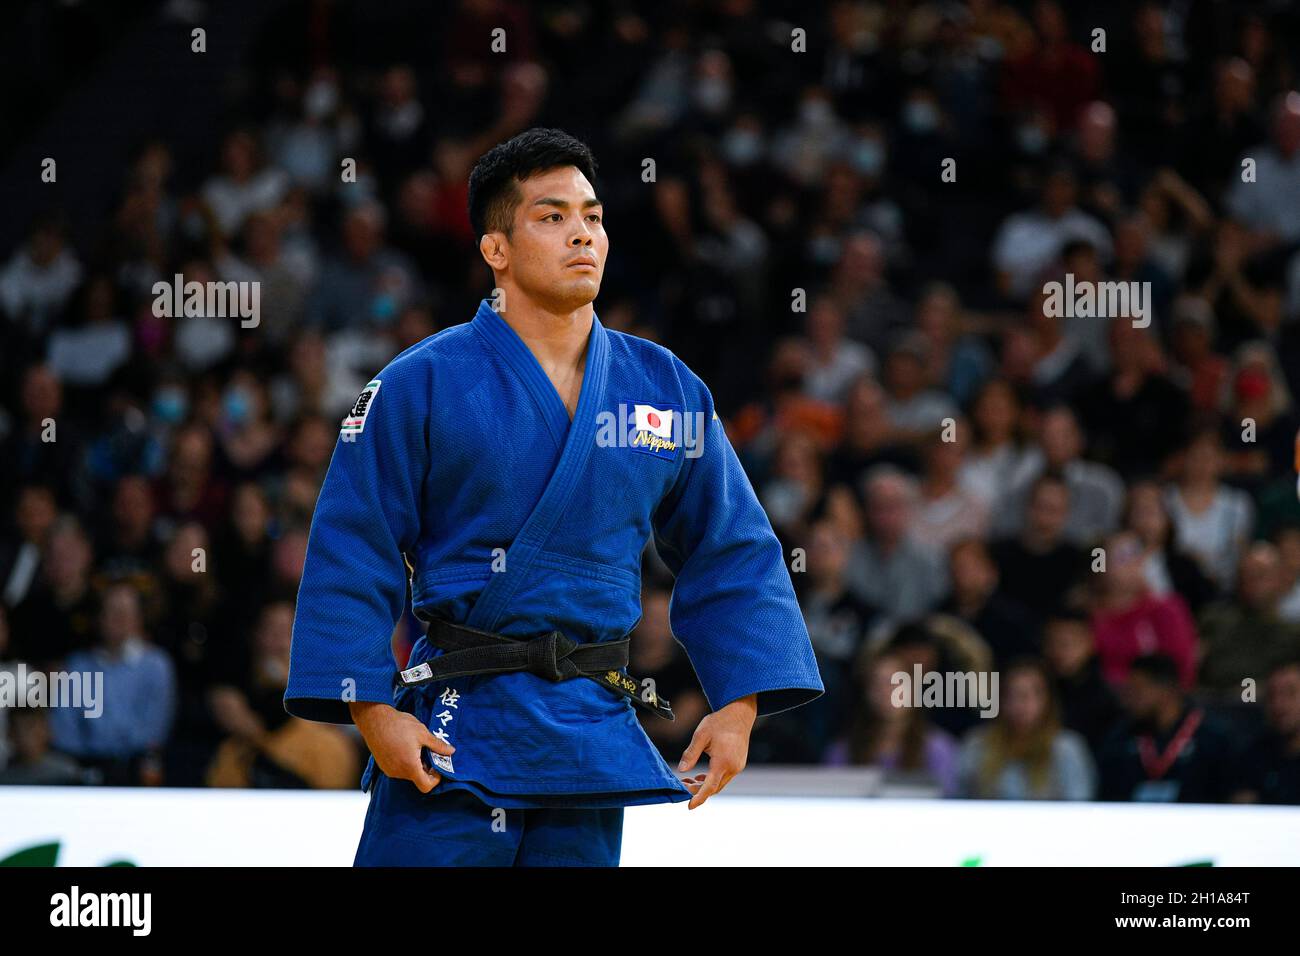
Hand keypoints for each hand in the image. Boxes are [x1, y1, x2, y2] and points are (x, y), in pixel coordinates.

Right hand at [350, 701, 453, 793]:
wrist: (374, 719)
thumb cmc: (398, 725)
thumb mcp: (423, 734)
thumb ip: (438, 746)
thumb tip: (451, 751)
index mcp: (410, 766)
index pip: (426, 786)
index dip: (435, 779)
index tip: (437, 767)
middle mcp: (398, 772)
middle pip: (417, 779)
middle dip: (426, 768)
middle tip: (429, 752)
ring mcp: (389, 770)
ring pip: (408, 774)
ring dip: (415, 765)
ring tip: (416, 748)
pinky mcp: (383, 765)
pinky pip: (398, 769)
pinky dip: (405, 763)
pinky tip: (406, 747)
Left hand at [677, 694, 757, 808]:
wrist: (740, 714)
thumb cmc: (720, 722)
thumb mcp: (701, 735)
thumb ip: (690, 754)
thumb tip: (681, 770)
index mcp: (723, 762)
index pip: (709, 786)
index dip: (699, 798)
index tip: (690, 806)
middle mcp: (733, 767)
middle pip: (714, 788)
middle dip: (698, 791)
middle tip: (682, 786)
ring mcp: (738, 766)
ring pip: (720, 784)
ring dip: (705, 785)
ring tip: (689, 781)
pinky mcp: (739, 764)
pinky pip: (724, 777)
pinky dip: (712, 779)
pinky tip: (701, 775)